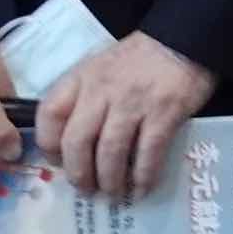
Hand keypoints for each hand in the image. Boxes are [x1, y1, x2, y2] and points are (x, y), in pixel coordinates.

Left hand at [39, 29, 219, 198]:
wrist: (184, 39)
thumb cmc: (138, 59)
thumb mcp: (99, 67)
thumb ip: (83, 97)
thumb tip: (72, 144)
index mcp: (81, 77)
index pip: (49, 114)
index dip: (48, 145)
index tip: (58, 162)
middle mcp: (102, 90)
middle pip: (76, 141)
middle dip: (79, 174)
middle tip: (86, 189)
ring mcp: (134, 101)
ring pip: (110, 152)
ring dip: (110, 180)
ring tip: (114, 193)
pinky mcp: (165, 112)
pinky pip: (148, 152)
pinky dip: (143, 176)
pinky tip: (142, 188)